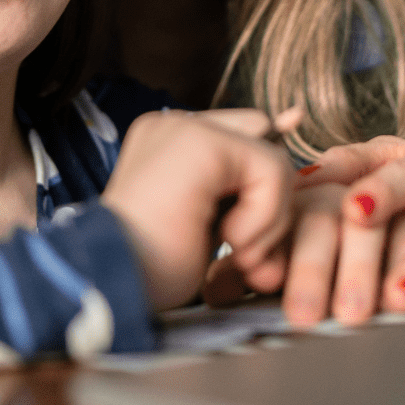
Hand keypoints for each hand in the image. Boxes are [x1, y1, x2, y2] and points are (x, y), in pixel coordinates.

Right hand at [102, 109, 293, 309]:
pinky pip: (271, 171)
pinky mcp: (202, 143)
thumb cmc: (152, 269)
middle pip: (263, 138)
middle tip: (251, 256)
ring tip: (236, 254)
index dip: (267, 168)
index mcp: (165, 141)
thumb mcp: (202, 226)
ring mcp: (185, 127)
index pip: (241, 132)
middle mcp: (173, 124)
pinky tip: (230, 241)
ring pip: (273, 159)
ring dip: (268, 220)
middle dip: (272, 200)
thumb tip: (289, 147)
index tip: (277, 200)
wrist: (116, 280)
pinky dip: (264, 217)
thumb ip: (237, 195)